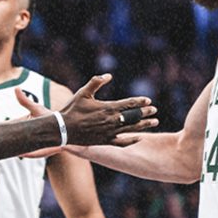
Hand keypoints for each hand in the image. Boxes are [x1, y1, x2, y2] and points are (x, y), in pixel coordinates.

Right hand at [16, 74, 157, 148]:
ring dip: (144, 125)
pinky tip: (139, 138)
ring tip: (155, 122)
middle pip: (133, 116)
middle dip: (145, 113)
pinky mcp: (105, 141)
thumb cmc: (72, 109)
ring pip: (132, 129)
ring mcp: (109, 132)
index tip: (148, 101)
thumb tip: (108, 75)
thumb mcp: (83, 92)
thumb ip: (96, 82)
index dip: (139, 102)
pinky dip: (132, 140)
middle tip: (154, 110)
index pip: (128, 104)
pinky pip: (122, 142)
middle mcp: (111, 121)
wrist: (63, 129)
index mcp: (107, 108)